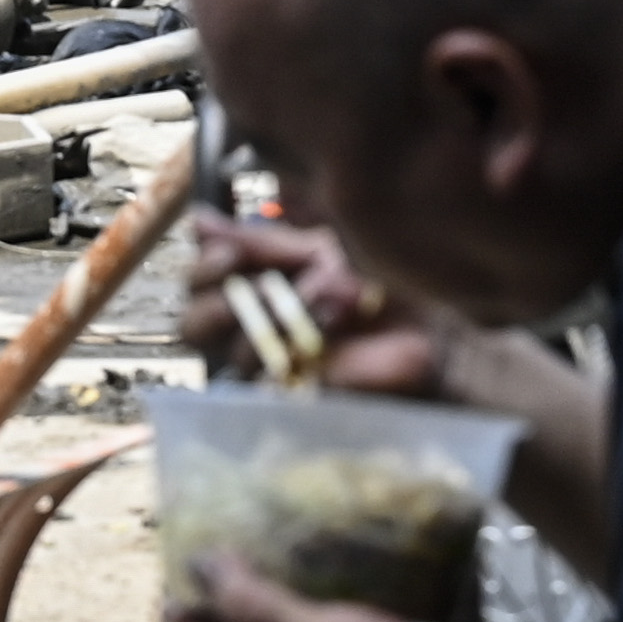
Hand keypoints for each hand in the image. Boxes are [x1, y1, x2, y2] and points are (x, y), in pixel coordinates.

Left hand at [175, 552, 447, 621]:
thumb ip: (253, 604)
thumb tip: (201, 563)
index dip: (191, 618)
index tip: (165, 595)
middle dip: (228, 606)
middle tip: (213, 568)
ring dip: (276, 596)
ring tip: (268, 559)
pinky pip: (334, 616)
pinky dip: (325, 592)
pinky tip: (335, 569)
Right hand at [180, 209, 454, 398]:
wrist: (429, 329)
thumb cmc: (375, 290)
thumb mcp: (316, 250)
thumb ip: (260, 241)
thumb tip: (199, 220)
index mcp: (249, 295)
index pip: (197, 288)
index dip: (203, 270)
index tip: (229, 253)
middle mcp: (251, 336)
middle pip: (193, 325)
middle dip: (216, 299)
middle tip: (248, 281)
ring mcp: (272, 373)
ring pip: (229, 353)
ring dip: (273, 316)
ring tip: (320, 300)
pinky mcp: (297, 400)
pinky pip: (274, 377)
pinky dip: (303, 342)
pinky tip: (331, 325)